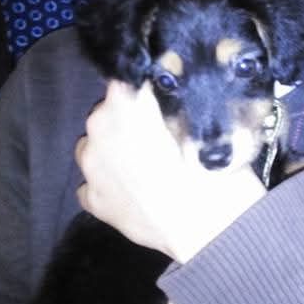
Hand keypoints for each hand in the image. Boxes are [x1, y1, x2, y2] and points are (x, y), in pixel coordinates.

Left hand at [76, 80, 265, 261]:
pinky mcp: (92, 199)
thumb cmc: (212, 165)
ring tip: (141, 167)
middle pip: (106, 112)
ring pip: (92, 146)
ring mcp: (91, 166)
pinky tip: (132, 192)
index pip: (125, 79)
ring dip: (111, 151)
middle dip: (125, 121)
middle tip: (154, 138)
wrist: (210, 224)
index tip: (155, 101)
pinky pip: (91, 183)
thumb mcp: (198, 119)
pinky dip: (108, 184)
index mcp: (126, 102)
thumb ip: (170, 101)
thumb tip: (164, 95)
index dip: (140, 90)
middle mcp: (99, 128)